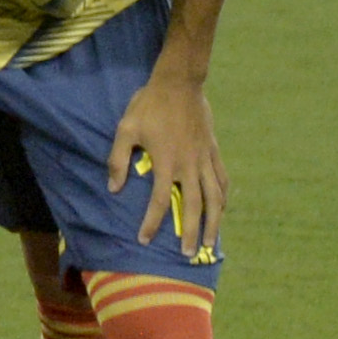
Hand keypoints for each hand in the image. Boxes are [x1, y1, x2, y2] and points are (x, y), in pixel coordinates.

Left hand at [107, 73, 224, 257]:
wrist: (179, 83)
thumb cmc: (148, 105)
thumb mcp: (125, 129)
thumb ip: (118, 160)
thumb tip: (113, 188)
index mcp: (167, 163)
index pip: (160, 202)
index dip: (152, 223)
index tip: (144, 239)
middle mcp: (190, 165)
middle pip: (195, 207)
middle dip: (192, 233)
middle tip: (189, 254)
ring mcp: (205, 159)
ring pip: (215, 198)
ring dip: (214, 222)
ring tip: (212, 243)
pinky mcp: (214, 151)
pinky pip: (222, 179)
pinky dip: (223, 197)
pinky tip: (222, 209)